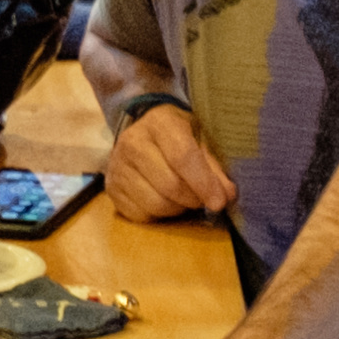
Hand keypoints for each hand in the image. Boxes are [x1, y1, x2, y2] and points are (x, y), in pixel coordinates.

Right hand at [105, 104, 236, 222]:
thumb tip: (227, 195)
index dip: (203, 183)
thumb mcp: (200, 138)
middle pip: (170, 185)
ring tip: (184, 197)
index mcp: (159, 123)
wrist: (143, 131)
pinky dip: (159, 214)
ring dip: (178, 208)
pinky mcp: (111, 189)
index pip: (182, 157)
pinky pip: (141, 215)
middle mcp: (132, 142)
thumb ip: (214, 166)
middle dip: (194, 198)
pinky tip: (165, 199)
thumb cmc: (179, 134)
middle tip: (203, 198)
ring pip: (156, 204)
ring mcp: (117, 167)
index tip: (220, 201)